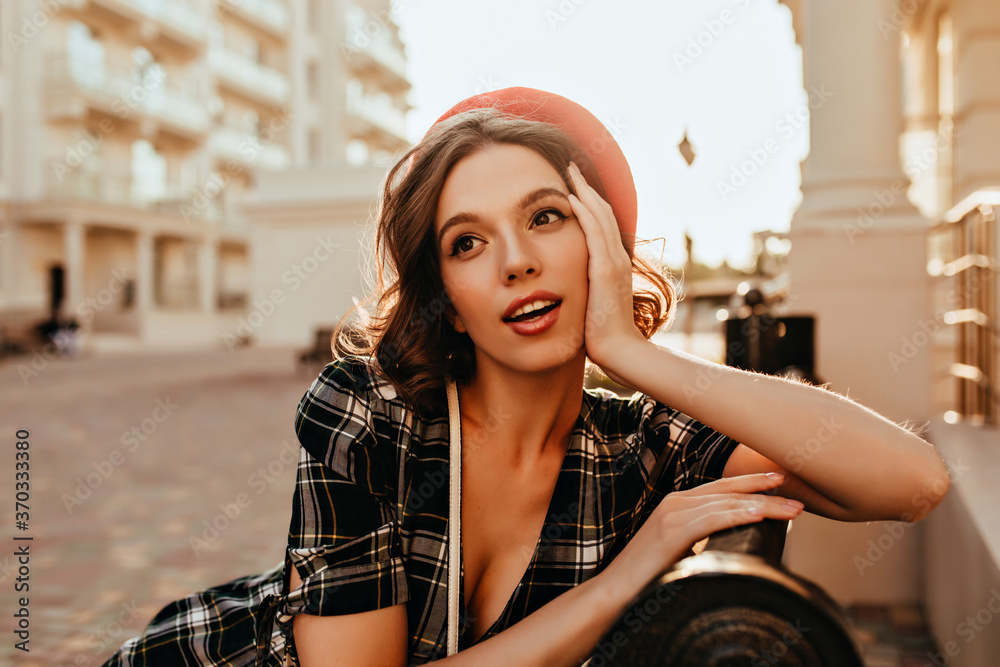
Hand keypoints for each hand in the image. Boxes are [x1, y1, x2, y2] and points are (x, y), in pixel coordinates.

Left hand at [566, 162, 645, 376]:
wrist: (619, 350)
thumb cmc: (601, 333)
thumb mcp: (592, 302)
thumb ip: (585, 287)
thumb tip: (569, 285)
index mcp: (613, 263)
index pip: (601, 224)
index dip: (588, 202)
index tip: (572, 185)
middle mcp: (617, 257)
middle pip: (602, 212)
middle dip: (585, 187)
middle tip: (571, 166)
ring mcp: (614, 262)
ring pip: (599, 216)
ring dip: (583, 191)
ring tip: (569, 171)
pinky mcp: (605, 271)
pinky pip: (594, 234)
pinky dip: (583, 213)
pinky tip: (569, 198)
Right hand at [600, 472, 803, 594]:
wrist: (616, 591)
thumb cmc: (648, 576)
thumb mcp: (680, 550)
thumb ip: (701, 540)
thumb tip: (733, 544)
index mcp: (677, 504)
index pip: (722, 488)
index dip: (752, 484)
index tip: (779, 484)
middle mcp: (675, 502)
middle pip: (729, 491)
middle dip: (764, 491)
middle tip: (796, 494)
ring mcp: (671, 514)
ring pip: (726, 503)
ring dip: (763, 505)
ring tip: (791, 509)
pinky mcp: (670, 532)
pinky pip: (711, 519)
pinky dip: (737, 514)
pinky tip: (758, 513)